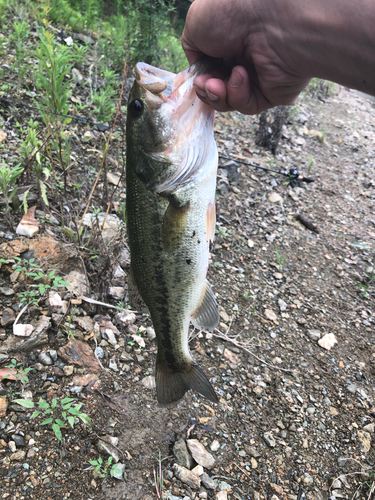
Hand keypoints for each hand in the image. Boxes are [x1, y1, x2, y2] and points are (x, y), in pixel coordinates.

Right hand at [181, 0, 310, 114]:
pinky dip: (238, 94)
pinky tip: (241, 76)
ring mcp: (260, 76)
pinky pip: (248, 104)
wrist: (271, 18)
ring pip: (230, 100)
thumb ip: (191, 46)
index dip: (200, 77)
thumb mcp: (196, 22)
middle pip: (218, 88)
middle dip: (206, 90)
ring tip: (216, 85)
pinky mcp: (273, 92)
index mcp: (229, 39)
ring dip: (218, 95)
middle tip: (205, 84)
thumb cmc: (232, 11)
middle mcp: (245, 57)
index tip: (196, 78)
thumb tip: (199, 70)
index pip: (210, 68)